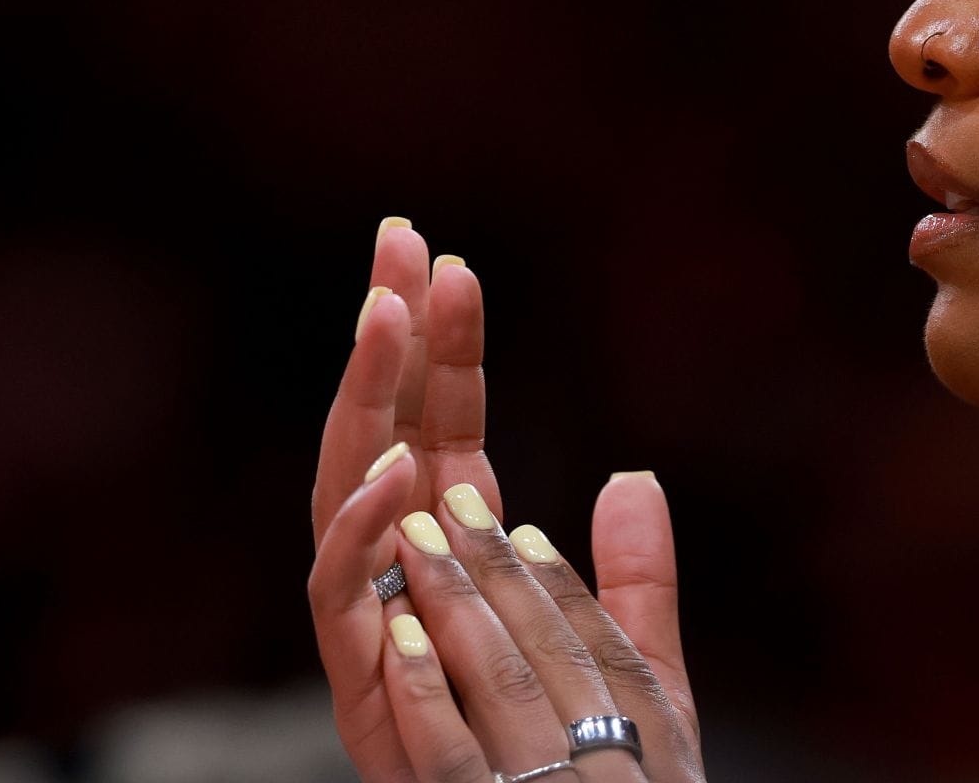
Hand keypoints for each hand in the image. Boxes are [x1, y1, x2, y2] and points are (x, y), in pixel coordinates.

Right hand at [308, 220, 703, 780]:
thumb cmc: (575, 770)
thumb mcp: (623, 663)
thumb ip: (632, 578)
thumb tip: (636, 476)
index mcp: (459, 555)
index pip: (442, 423)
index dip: (444, 345)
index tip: (446, 258)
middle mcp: (404, 575)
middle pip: (384, 433)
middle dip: (386, 342)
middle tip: (397, 249)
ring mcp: (375, 624)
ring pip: (348, 495)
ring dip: (365, 407)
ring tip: (389, 324)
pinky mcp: (362, 686)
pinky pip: (342, 598)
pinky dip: (362, 533)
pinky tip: (397, 468)